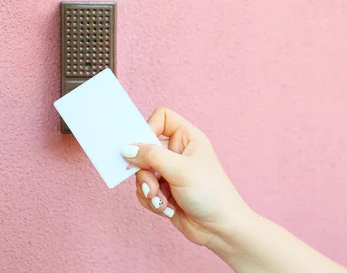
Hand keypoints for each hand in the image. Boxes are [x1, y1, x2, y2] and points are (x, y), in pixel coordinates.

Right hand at [121, 107, 252, 247]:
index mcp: (187, 137)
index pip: (162, 117)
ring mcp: (170, 171)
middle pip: (145, 148)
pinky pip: (144, 190)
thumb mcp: (180, 170)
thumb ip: (151, 156)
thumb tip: (126, 149)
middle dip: (144, 171)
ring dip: (148, 189)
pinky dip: (151, 201)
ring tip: (162, 202)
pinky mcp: (165, 191)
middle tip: (151, 185)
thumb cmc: (210, 193)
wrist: (220, 228)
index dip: (149, 127)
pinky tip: (166, 209)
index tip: (143, 147)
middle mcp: (178, 152)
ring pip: (141, 172)